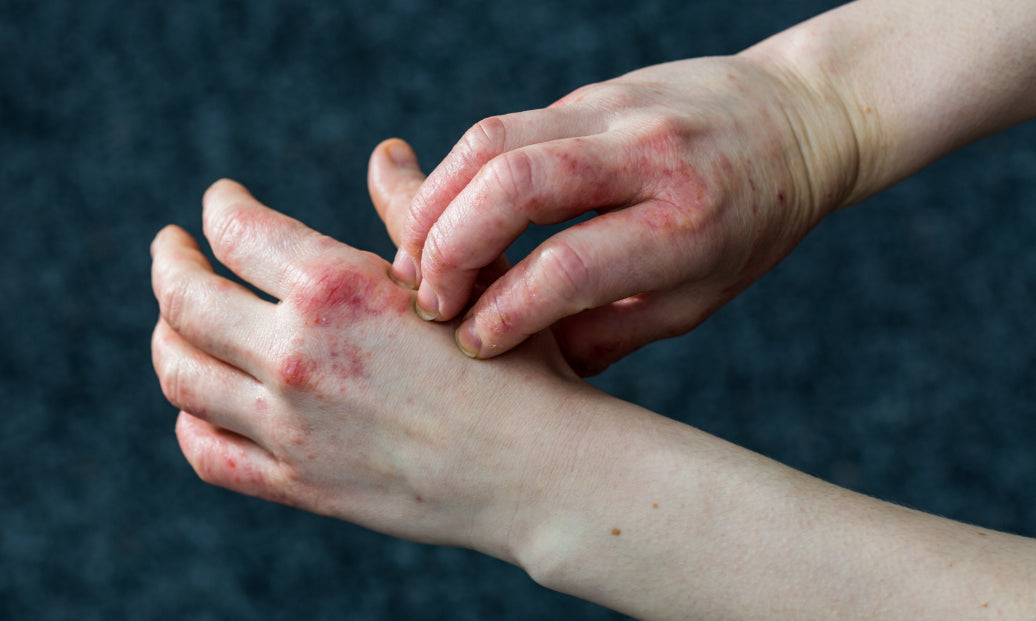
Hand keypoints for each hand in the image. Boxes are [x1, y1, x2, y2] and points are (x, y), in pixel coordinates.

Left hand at [150, 177, 585, 562]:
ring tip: (175, 319)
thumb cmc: (520, 363)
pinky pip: (207, 452)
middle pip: (184, 298)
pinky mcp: (298, 484)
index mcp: (335, 289)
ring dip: (166, 335)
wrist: (538, 470)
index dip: (216, 207)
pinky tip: (199, 403)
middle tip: (170, 248)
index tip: (216, 201)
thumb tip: (385, 152)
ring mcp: (289, 426)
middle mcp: (295, 355)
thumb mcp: (469, 274)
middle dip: (169, 262)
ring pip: (181, 373)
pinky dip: (189, 419)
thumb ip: (410, 212)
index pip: (235, 230)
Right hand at [389, 55, 858, 373]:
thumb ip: (611, 331)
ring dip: (435, 202)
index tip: (473, 344)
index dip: (504, 312)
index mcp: (687, 225)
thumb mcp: (700, 297)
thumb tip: (528, 369)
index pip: (569, 266)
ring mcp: (616, 109)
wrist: (797, 118)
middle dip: (449, 248)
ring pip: (493, 140)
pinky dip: (459, 173)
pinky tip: (447, 215)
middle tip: (427, 300)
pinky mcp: (591, 92)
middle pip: (515, 184)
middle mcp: (649, 156)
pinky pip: (506, 126)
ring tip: (415, 258)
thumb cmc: (752, 224)